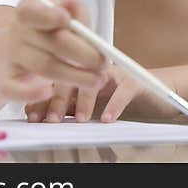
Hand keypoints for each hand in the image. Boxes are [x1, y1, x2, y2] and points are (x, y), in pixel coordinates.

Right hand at [0, 0, 108, 105]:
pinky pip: (16, 90)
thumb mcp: (62, 14)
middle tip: (103, 63)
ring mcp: (13, 57)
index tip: (67, 19)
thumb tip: (73, 3)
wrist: (18, 49)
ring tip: (98, 80)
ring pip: (44, 67)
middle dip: (82, 53)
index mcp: (29, 10)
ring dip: (75, 76)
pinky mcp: (8, 82)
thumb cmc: (49, 30)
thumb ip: (75, 12)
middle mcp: (18, 32)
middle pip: (50, 42)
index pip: (34, 11)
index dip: (49, 15)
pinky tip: (49, 92)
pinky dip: (31, 93)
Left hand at [24, 64, 187, 123]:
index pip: (57, 78)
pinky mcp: (136, 81)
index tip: (31, 114)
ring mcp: (116, 73)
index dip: (43, 95)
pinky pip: (123, 91)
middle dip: (58, 99)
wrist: (155, 92)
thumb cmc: (119, 96)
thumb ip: (66, 103)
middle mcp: (96, 68)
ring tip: (77, 119)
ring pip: (96, 81)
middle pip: (72, 76)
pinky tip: (107, 118)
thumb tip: (35, 112)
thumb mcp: (89, 101)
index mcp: (82, 70)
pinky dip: (114, 104)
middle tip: (49, 119)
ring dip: (84, 101)